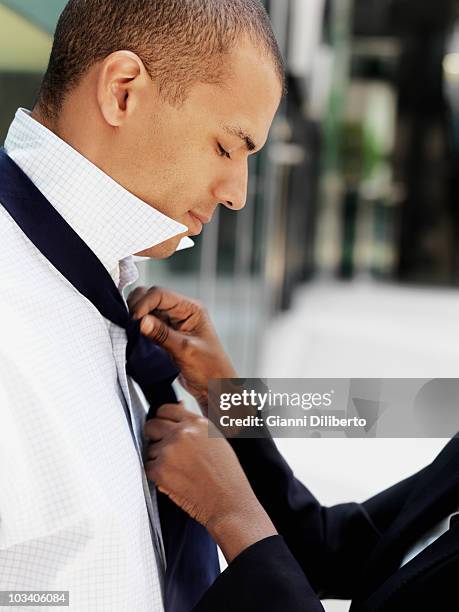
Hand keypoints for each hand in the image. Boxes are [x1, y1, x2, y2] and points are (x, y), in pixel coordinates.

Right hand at [128, 286, 236, 411]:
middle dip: (137, 307)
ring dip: (137, 318)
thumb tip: (141, 321)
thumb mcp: (186, 350)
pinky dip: (139, 328)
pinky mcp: (165, 334)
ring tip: (131, 332)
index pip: (160, 294)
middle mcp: (181, 311)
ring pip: (147, 310)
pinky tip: (135, 337)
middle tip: (130, 325)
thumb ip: (163, 334)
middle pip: (151, 297)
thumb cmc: (209, 368)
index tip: (134, 319)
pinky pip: (147, 324)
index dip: (144, 303)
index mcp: (191, 308)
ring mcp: (173, 322)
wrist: (213, 386)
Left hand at [144, 402, 276, 562]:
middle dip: (154, 436)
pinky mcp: (160, 470)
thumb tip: (179, 406)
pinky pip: (147, 467)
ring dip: (157, 458)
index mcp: (198, 423)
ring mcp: (170, 451)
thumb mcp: (216, 439)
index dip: (162, 418)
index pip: (167, 409)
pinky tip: (173, 479)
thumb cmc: (226, 474)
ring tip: (178, 469)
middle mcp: (183, 433)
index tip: (162, 425)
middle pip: (152, 425)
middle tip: (164, 448)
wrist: (228, 501)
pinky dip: (155, 474)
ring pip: (149, 448)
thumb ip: (195, 423)